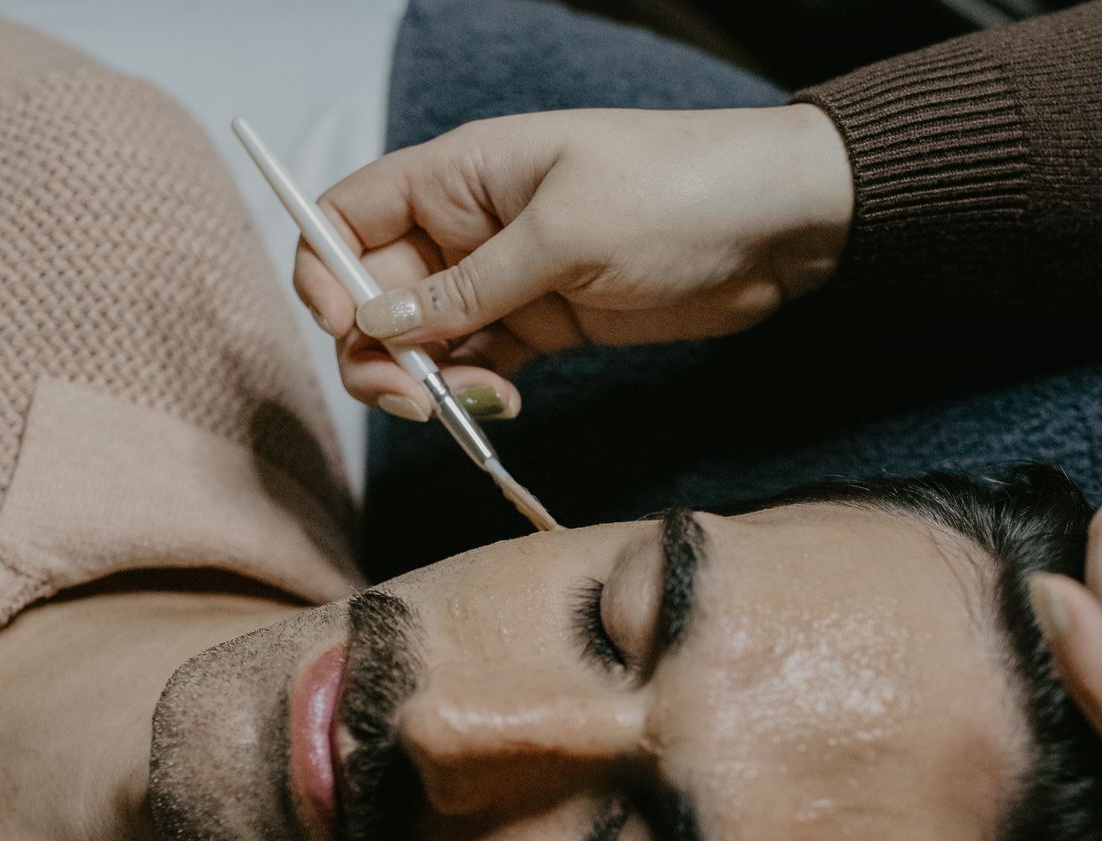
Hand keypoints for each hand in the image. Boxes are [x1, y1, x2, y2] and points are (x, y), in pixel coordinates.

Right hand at [292, 105, 851, 420]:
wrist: (777, 224)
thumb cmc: (675, 190)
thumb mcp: (564, 233)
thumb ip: (469, 286)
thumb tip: (377, 324)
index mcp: (457, 176)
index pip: (346, 216)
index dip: (325, 271)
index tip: (347, 326)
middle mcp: (466, 228)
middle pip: (372, 295)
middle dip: (375, 351)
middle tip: (416, 397)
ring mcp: (502, 280)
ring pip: (421, 342)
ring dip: (428, 383)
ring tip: (478, 403)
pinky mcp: (541, 326)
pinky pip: (477, 366)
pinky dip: (475, 394)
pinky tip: (507, 403)